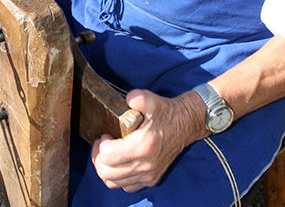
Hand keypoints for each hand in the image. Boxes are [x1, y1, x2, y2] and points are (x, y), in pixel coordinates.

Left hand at [90, 89, 206, 192]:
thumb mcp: (152, 100)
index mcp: (142, 146)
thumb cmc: (166, 113)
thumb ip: (139, 98)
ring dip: (106, 169)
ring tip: (109, 154)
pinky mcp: (151, 179)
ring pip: (113, 182)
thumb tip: (129, 99)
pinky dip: (118, 177)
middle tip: (103, 145)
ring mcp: (148, 175)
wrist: (186, 124)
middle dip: (98, 158)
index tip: (106, 135)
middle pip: (106, 172)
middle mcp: (145, 164)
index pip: (107, 156)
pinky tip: (120, 163)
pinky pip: (126, 186)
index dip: (101, 144)